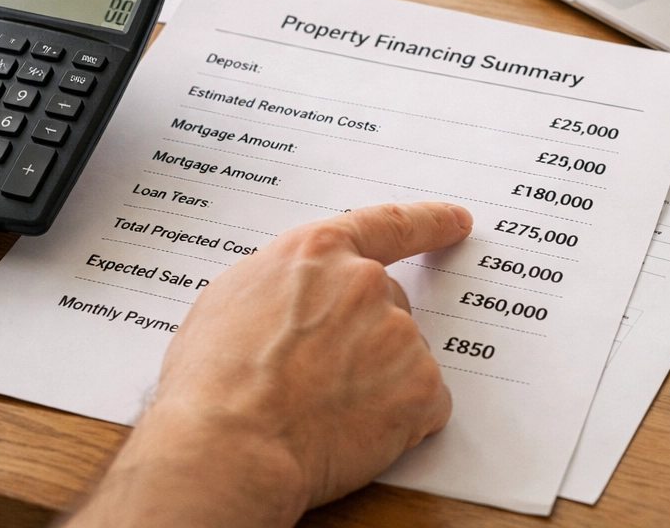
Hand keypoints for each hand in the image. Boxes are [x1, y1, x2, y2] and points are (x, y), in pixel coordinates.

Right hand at [68, 202, 473, 527]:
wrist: (230, 448)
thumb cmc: (213, 383)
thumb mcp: (230, 299)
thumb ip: (283, 282)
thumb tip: (298, 293)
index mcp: (318, 253)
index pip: (387, 225)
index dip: (428, 223)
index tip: (456, 222)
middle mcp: (365, 283)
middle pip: (388, 304)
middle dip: (366, 338)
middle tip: (323, 377)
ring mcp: (398, 334)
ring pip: (402, 357)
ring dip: (378, 381)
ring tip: (325, 410)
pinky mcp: (420, 387)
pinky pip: (424, 403)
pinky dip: (400, 421)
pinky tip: (354, 432)